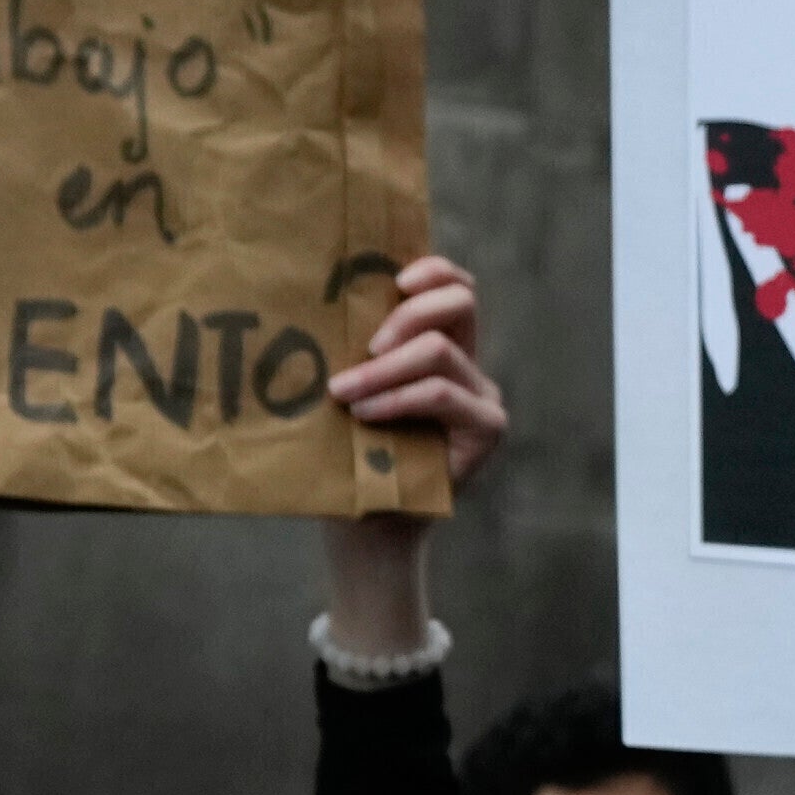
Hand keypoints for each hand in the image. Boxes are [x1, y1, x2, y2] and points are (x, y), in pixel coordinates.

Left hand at [318, 255, 501, 662]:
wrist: (366, 526)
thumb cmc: (349, 455)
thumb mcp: (348, 390)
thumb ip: (352, 349)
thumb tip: (307, 294)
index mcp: (440, 345)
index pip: (453, 286)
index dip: (432, 269)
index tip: (394, 279)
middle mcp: (468, 365)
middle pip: (460, 302)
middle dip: (408, 313)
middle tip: (365, 346)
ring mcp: (481, 397)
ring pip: (440, 351)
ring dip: (384, 368)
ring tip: (345, 392)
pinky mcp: (486, 429)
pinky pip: (442, 394)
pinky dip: (399, 399)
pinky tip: (365, 414)